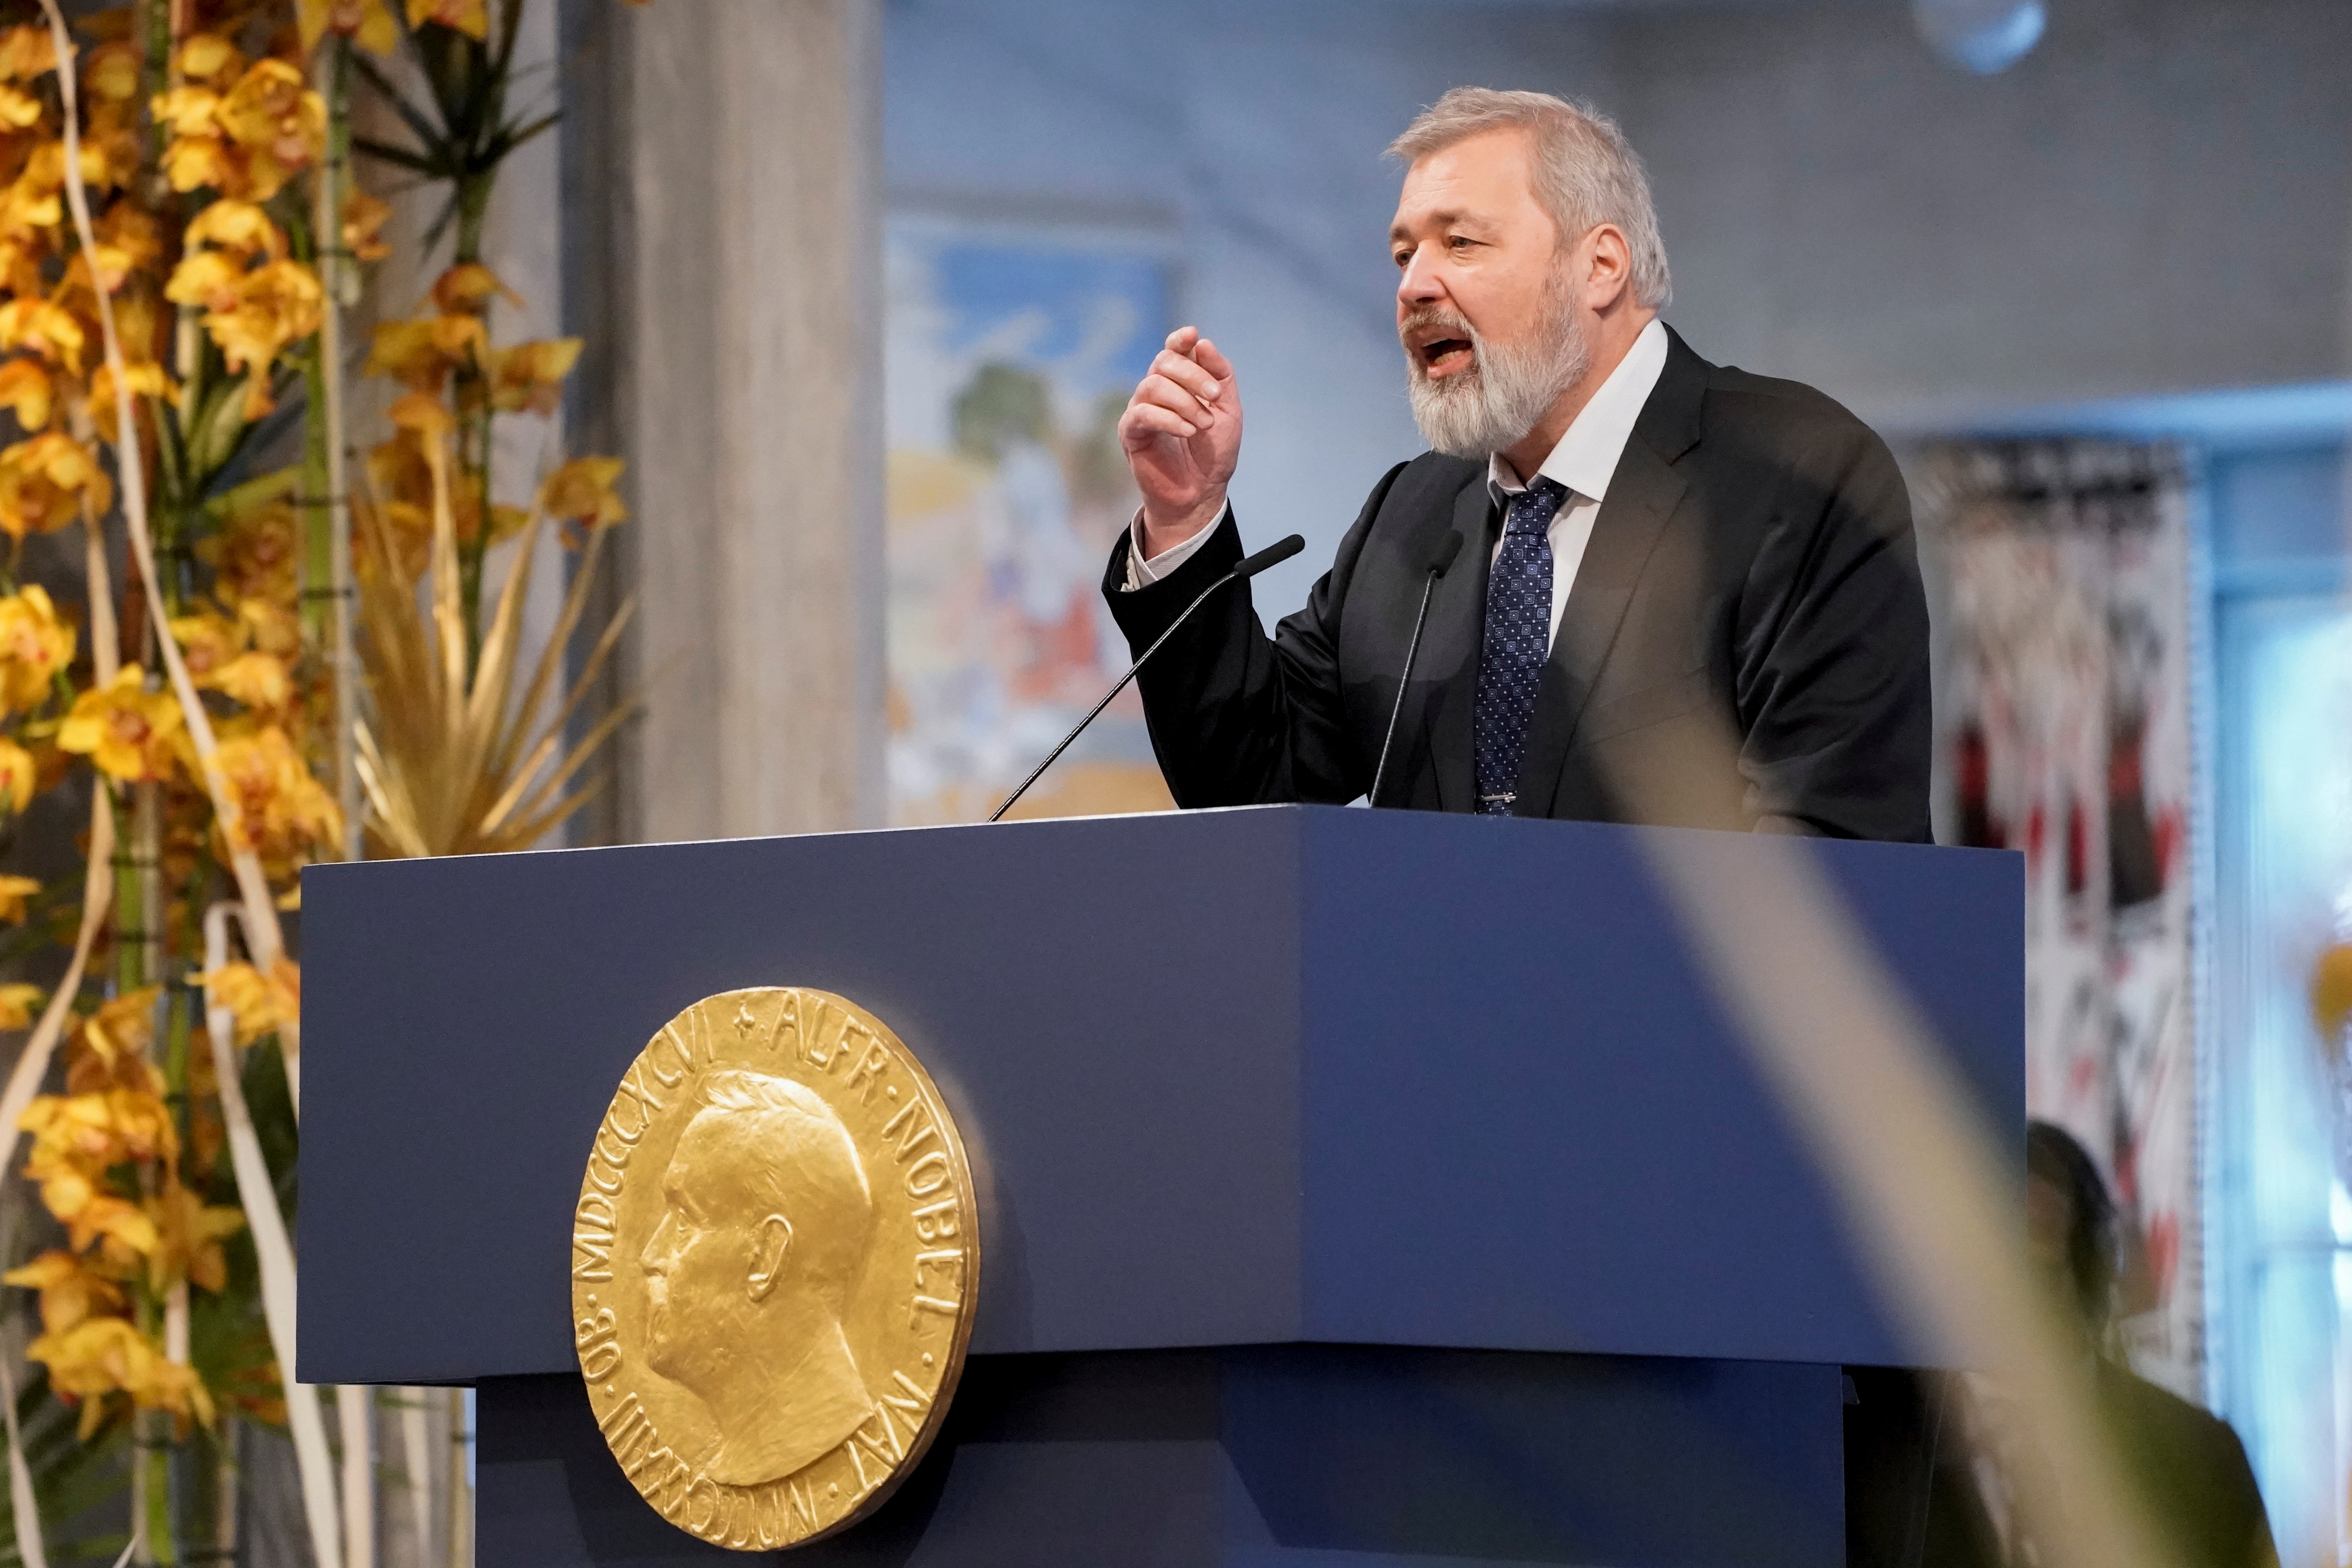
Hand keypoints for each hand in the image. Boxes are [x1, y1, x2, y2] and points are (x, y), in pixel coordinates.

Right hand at [1118, 326, 1241, 558]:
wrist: (1202, 493)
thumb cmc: (1214, 452)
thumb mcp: (1228, 410)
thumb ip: (1220, 376)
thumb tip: (1202, 342)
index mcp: (1179, 382)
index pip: (1173, 350)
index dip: (1179, 340)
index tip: (1191, 335)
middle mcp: (1156, 391)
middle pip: (1163, 362)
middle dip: (1192, 374)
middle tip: (1215, 396)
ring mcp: (1141, 410)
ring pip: (1153, 385)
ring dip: (1185, 402)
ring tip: (1204, 425)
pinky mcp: (1131, 433)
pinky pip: (1143, 413)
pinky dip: (1168, 419)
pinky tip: (1187, 431)